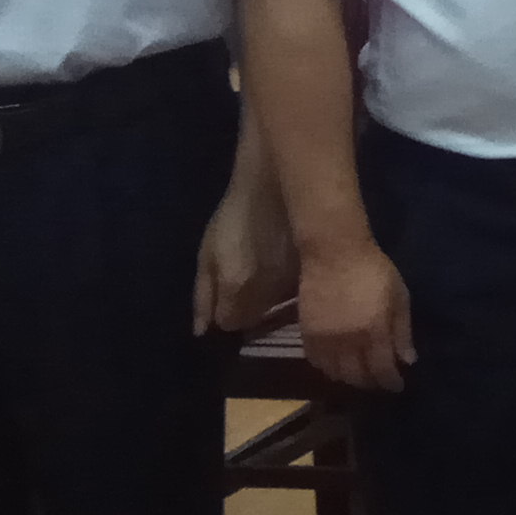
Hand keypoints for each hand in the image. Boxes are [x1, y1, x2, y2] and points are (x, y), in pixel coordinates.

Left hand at [193, 179, 292, 334]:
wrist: (277, 183)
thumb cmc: (236, 213)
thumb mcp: (207, 252)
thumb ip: (203, 294)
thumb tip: (200, 331)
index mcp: (237, 287)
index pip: (229, 323)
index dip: (226, 309)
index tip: (227, 292)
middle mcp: (269, 294)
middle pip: (255, 319)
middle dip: (248, 306)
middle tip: (246, 278)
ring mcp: (295, 285)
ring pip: (279, 310)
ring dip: (271, 298)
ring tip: (267, 269)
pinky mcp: (315, 273)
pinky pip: (298, 296)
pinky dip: (291, 288)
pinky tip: (286, 267)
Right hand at [298, 242, 413, 392]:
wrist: (334, 252)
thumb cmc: (373, 270)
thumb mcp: (399, 296)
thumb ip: (402, 331)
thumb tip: (408, 361)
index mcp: (373, 331)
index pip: (382, 369)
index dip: (390, 382)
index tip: (397, 386)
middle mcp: (347, 341)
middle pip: (357, 376)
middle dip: (370, 383)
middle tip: (379, 381)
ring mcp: (324, 338)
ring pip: (334, 373)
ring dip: (349, 378)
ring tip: (359, 375)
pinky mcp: (306, 332)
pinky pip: (315, 361)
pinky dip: (327, 368)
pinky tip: (337, 365)